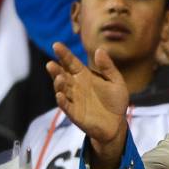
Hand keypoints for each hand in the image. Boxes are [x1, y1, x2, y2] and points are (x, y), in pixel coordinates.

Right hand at [46, 43, 129, 168]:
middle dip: (56, 70)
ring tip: (59, 77)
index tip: (56, 45)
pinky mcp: (74, 113)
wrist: (117, 123)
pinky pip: (66, 106)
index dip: (64, 54)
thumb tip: (100, 50)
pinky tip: (60, 95)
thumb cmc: (115, 101)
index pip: (71, 63)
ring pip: (62, 90)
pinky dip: (62, 101)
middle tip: (51, 63)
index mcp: (84, 76)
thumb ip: (108, 67)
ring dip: (58, 84)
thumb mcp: (116, 82)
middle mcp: (75, 86)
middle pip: (63, 75)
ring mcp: (74, 99)